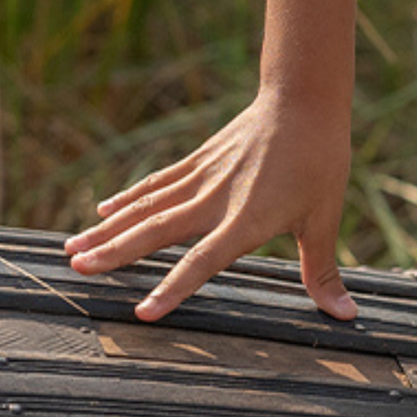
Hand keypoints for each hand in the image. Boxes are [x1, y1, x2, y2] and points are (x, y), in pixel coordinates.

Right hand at [62, 88, 355, 323]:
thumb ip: (321, 270)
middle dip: (115, 254)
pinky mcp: (200, 160)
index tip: (143, 313)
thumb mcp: (325, 218)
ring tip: (72, 249)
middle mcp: (216, 199)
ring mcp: (203, 177)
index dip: (174, 288)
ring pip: (147, 206)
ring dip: (109, 229)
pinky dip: (128, 197)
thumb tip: (344, 316)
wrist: (304, 99)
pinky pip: (158, 183)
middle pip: (157, 231)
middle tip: (76, 271)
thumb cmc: (319, 160)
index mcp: (246, 220)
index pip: (203, 261)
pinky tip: (102, 211)